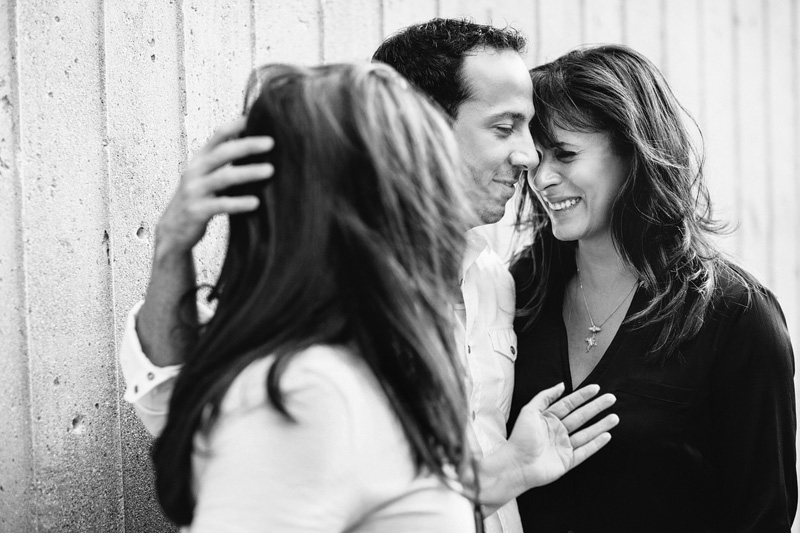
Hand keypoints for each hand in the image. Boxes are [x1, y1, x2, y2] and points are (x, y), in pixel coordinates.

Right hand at [155, 116, 274, 253]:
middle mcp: (195, 171)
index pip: (217, 137)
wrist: (172, 232)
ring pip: (223, 177)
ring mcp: (194, 191)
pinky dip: (238, 203)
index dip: (235, 126)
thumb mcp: (207, 178)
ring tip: (270, 170)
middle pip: (222, 153)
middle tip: (271, 142)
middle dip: (247, 146)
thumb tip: (257, 150)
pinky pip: (220, 205)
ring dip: (248, 173)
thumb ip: (225, 165)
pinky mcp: (196, 211)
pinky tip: (255, 203)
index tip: (255, 116)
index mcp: (199, 160)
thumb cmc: (197, 201)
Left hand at [507, 382, 617, 490]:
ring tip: (614, 417)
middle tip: (611, 398)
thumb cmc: (520, 437)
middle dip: (596, 407)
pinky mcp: (568, 461)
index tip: (596, 388)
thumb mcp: (530, 411)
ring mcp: (564, 446)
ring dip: (601, 425)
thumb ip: (545, 396)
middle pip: (581, 416)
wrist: (517, 464)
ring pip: (587, 433)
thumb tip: (561, 385)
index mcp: (548, 419)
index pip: (569, 404)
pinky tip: (607, 436)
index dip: (582, 396)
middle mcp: (558, 431)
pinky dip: (596, 444)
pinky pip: (585, 451)